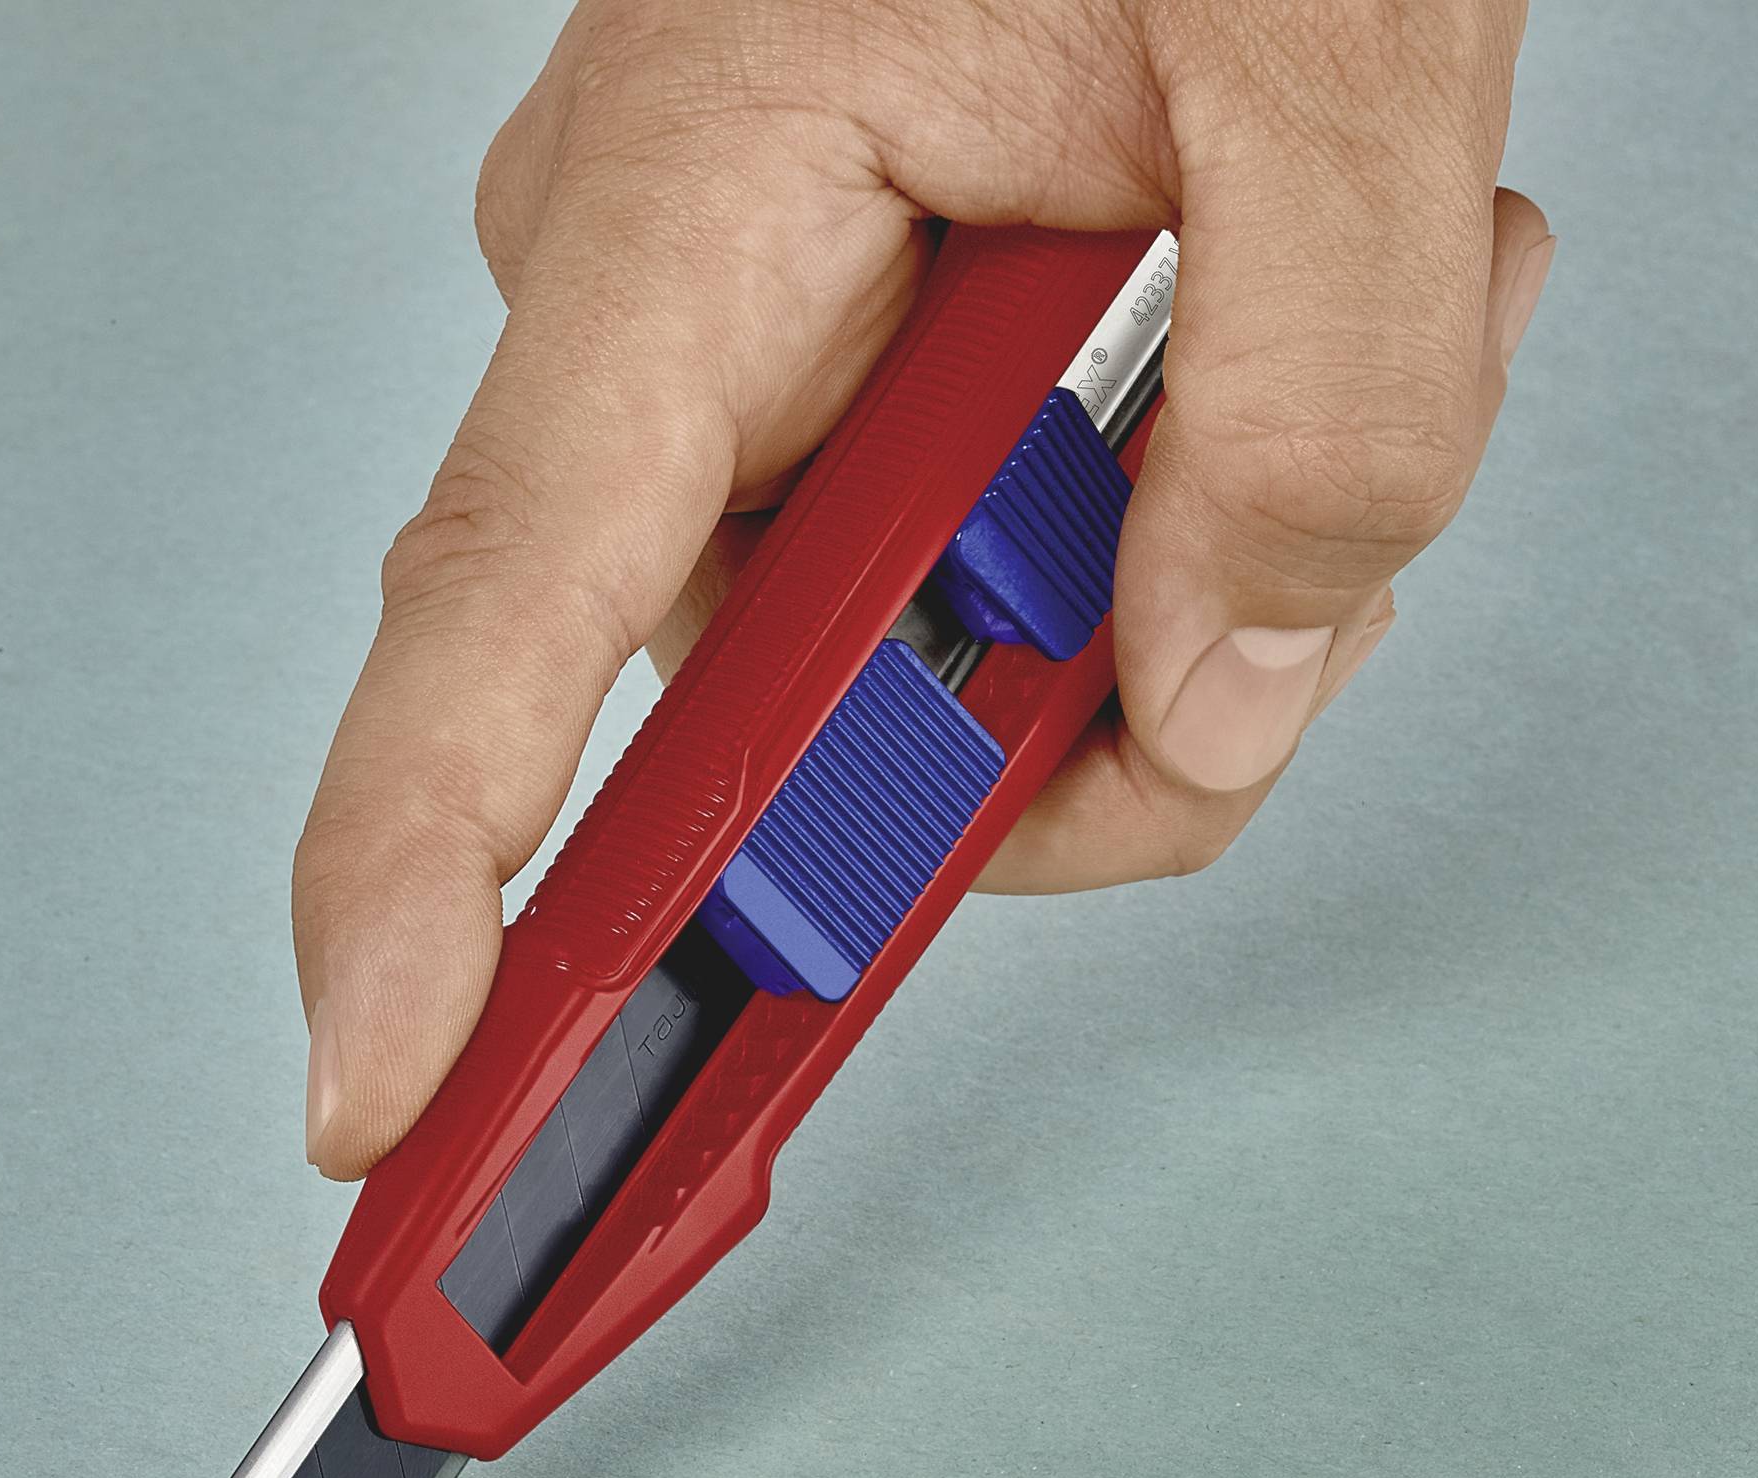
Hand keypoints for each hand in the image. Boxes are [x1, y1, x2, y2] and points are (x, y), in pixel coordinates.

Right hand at [295, 0, 1550, 1174]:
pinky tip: (1306, 334)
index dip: (419, 883)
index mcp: (700, 186)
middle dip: (1086, 717)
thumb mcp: (1353, 52)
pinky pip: (992, 581)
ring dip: (1192, 590)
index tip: (374, 1094)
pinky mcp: (862, 373)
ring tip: (1384, 327)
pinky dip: (1186, 528)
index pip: (500, 597)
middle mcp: (678, 306)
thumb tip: (1212, 696)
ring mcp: (763, 351)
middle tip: (1303, 570)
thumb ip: (1325, 416)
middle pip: (800, 714)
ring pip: (936, 673)